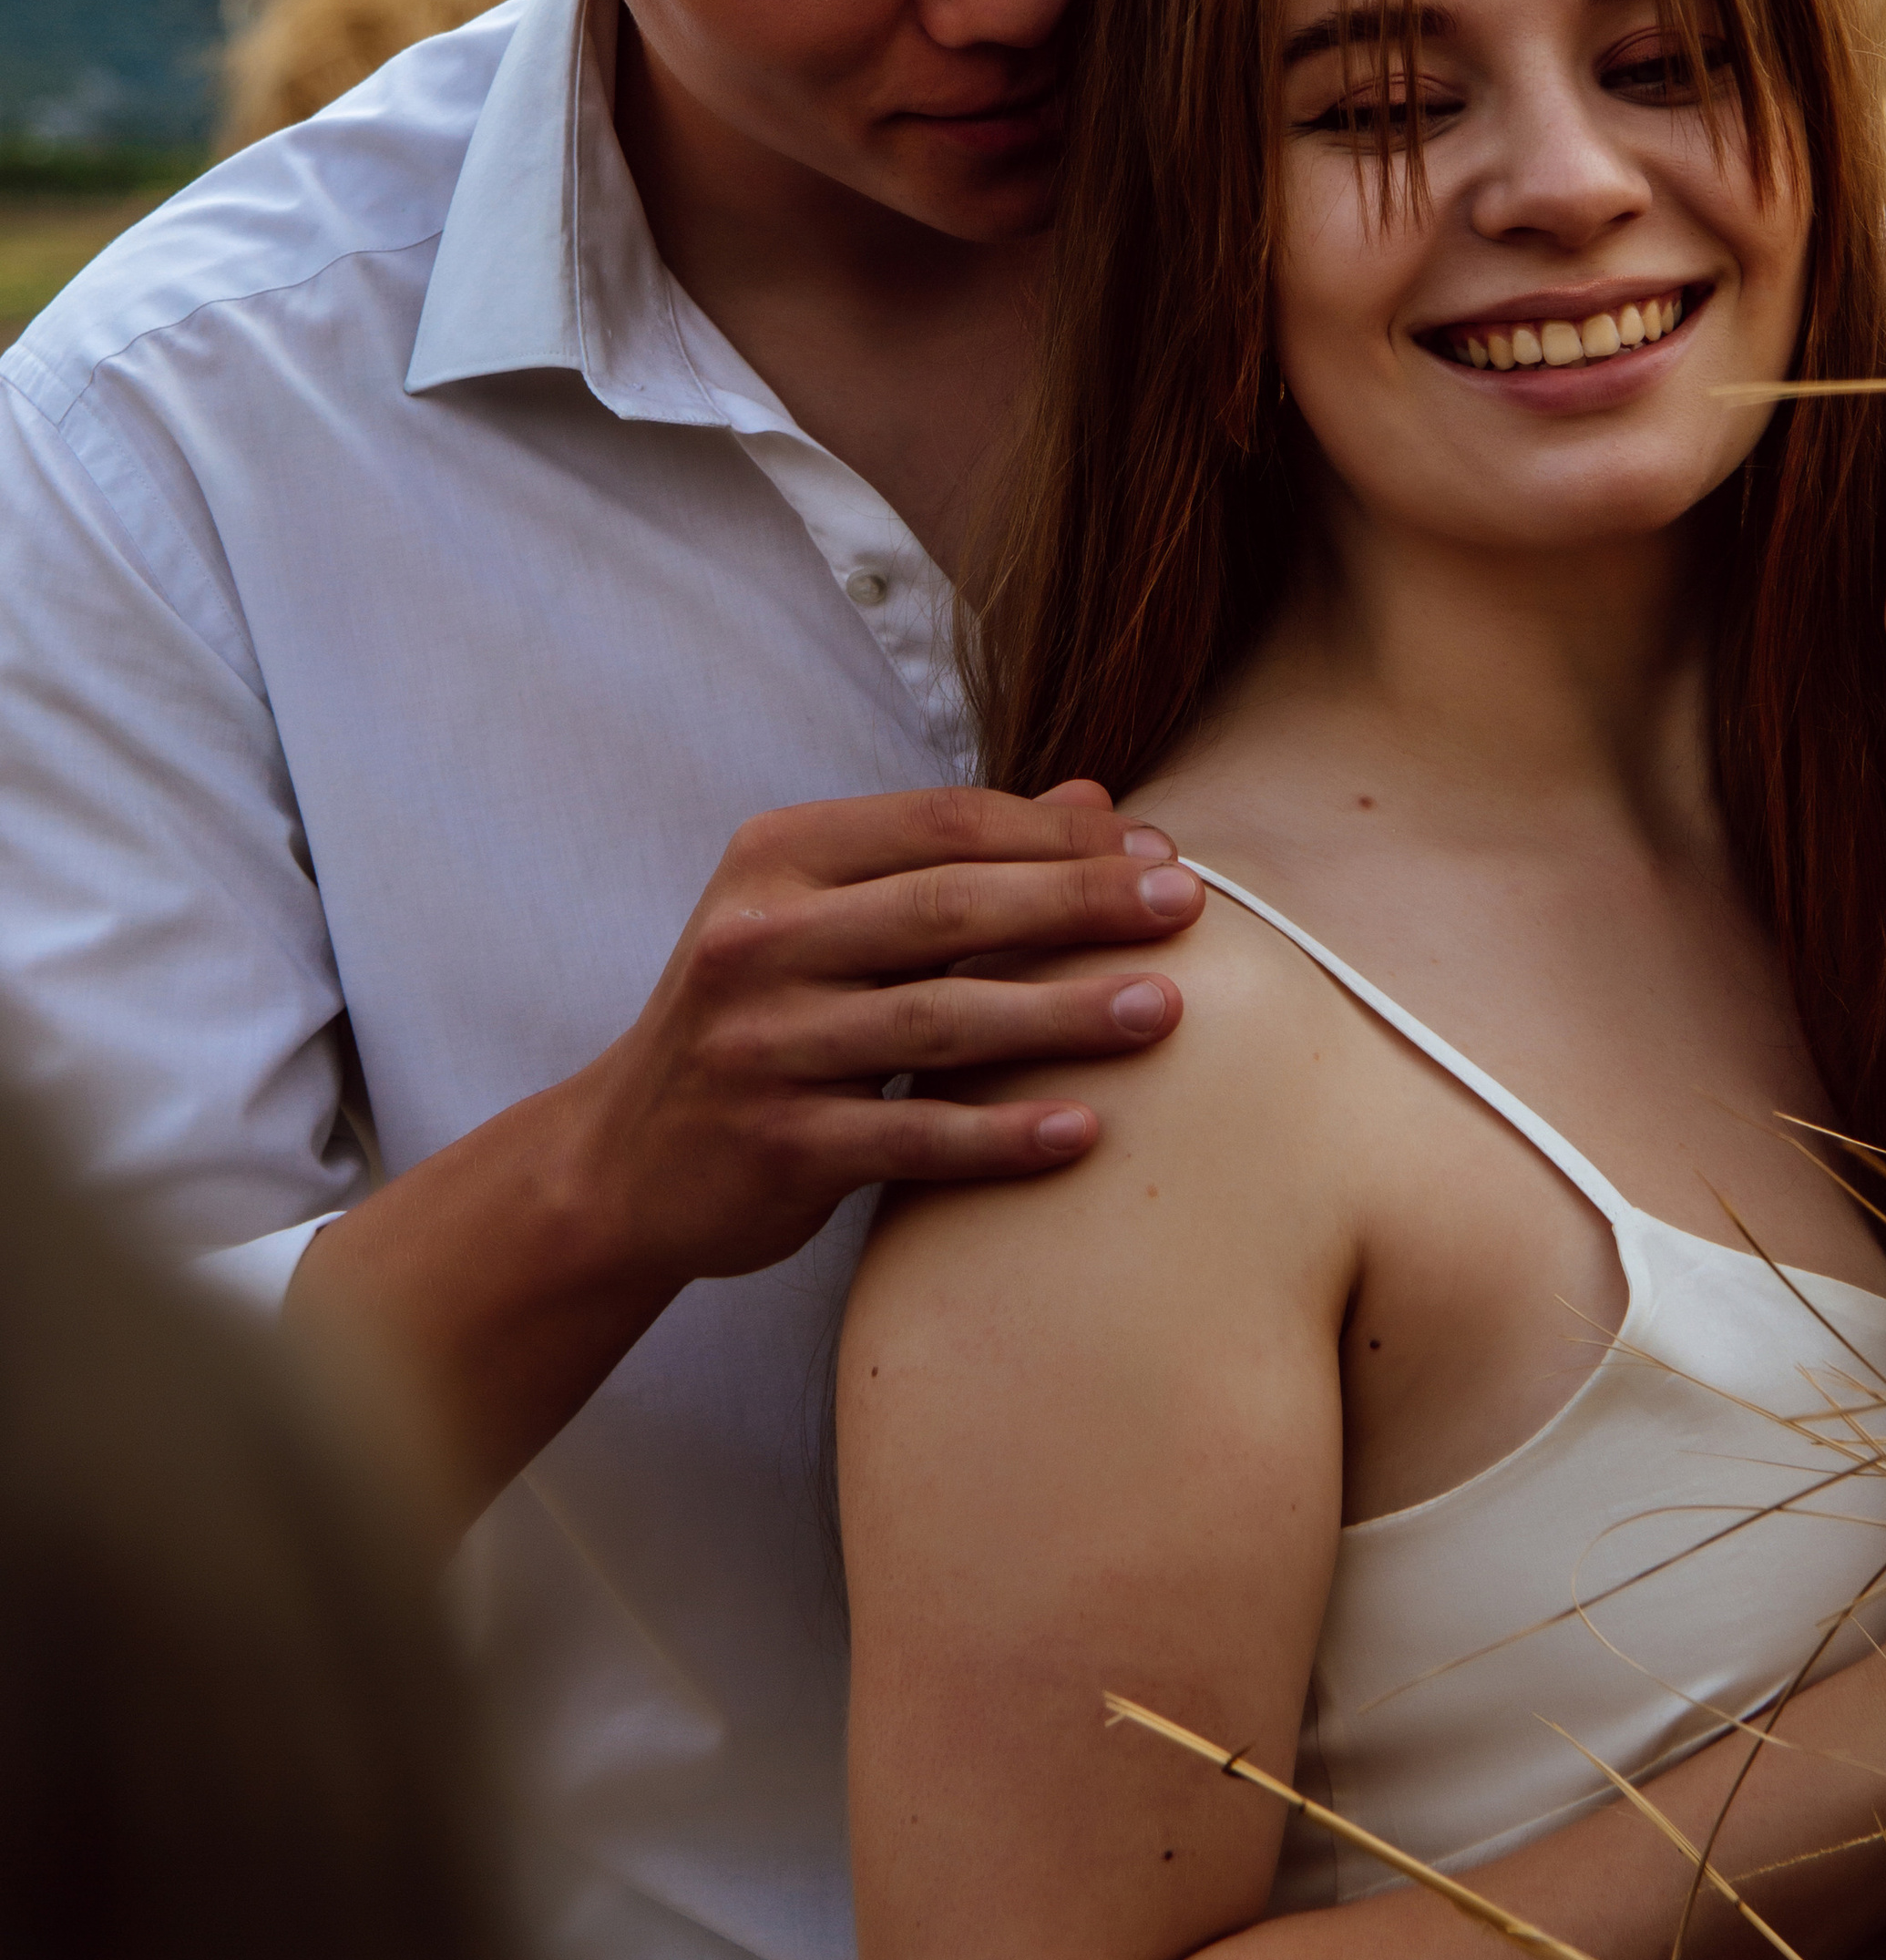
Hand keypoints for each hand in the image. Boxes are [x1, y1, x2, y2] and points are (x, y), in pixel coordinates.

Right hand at [559, 779, 1203, 1286]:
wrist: (624, 1159)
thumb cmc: (759, 1018)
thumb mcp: (825, 915)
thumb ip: (953, 859)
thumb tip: (1096, 799)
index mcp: (777, 859)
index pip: (940, 824)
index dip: (1056, 835)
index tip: (1156, 852)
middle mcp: (760, 940)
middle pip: (950, 908)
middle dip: (1079, 902)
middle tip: (1187, 908)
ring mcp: (763, 1045)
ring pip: (939, 1021)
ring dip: (1063, 1013)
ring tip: (1165, 1011)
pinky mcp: (777, 1144)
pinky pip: (910, 1136)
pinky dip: (999, 1136)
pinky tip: (1084, 1133)